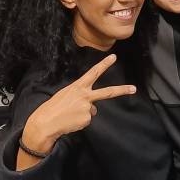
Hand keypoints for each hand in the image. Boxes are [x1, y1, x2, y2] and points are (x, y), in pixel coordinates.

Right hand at [19, 55, 135, 165]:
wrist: (46, 122)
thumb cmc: (54, 107)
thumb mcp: (67, 96)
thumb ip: (82, 98)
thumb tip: (93, 109)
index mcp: (78, 86)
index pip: (93, 73)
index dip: (104, 64)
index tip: (114, 57)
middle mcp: (85, 96)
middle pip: (107, 92)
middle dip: (122, 90)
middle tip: (134, 88)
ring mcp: (87, 108)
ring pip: (91, 111)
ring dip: (81, 114)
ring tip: (69, 115)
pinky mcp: (87, 119)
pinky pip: (87, 120)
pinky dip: (80, 122)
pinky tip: (71, 121)